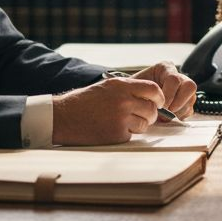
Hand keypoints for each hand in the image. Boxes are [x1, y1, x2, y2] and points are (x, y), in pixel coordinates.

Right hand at [52, 75, 167, 144]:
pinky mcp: (116, 133)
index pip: (153, 89)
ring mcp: (121, 117)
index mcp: (122, 85)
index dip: (159, 98)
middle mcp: (124, 100)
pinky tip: (111, 129)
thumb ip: (128, 90)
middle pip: (152, 109)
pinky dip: (125, 134)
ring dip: (138, 126)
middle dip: (149, 115)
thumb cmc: (84, 102)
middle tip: (140, 117)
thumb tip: (151, 97)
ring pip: (145, 124)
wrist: (62, 116)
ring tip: (123, 123)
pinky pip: (132, 135)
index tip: (158, 103)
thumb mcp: (107, 87)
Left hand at [130, 61, 196, 120]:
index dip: (168, 95)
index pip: (174, 79)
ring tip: (164, 117)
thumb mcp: (136, 88)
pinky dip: (179, 116)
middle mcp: (178, 77)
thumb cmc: (133, 91)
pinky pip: (189, 110)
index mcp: (165, 68)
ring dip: (178, 111)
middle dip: (178, 102)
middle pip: (190, 86)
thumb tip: (158, 108)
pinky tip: (167, 118)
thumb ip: (146, 93)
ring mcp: (184, 89)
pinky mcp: (187, 102)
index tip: (159, 106)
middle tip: (166, 112)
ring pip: (191, 100)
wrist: (133, 98)